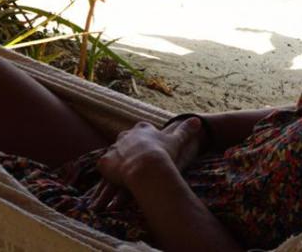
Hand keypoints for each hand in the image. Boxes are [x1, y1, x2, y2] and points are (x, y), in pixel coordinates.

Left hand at [88, 117, 203, 210]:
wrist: (146, 167)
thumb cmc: (162, 153)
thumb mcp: (176, 140)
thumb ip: (185, 130)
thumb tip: (198, 120)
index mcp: (142, 129)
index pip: (143, 130)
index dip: (147, 139)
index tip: (151, 146)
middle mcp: (125, 136)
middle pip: (126, 141)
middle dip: (130, 149)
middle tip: (137, 161)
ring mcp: (114, 149)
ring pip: (114, 154)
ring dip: (117, 161)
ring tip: (123, 173)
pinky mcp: (104, 163)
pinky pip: (104, 167)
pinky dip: (107, 173)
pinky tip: (111, 180)